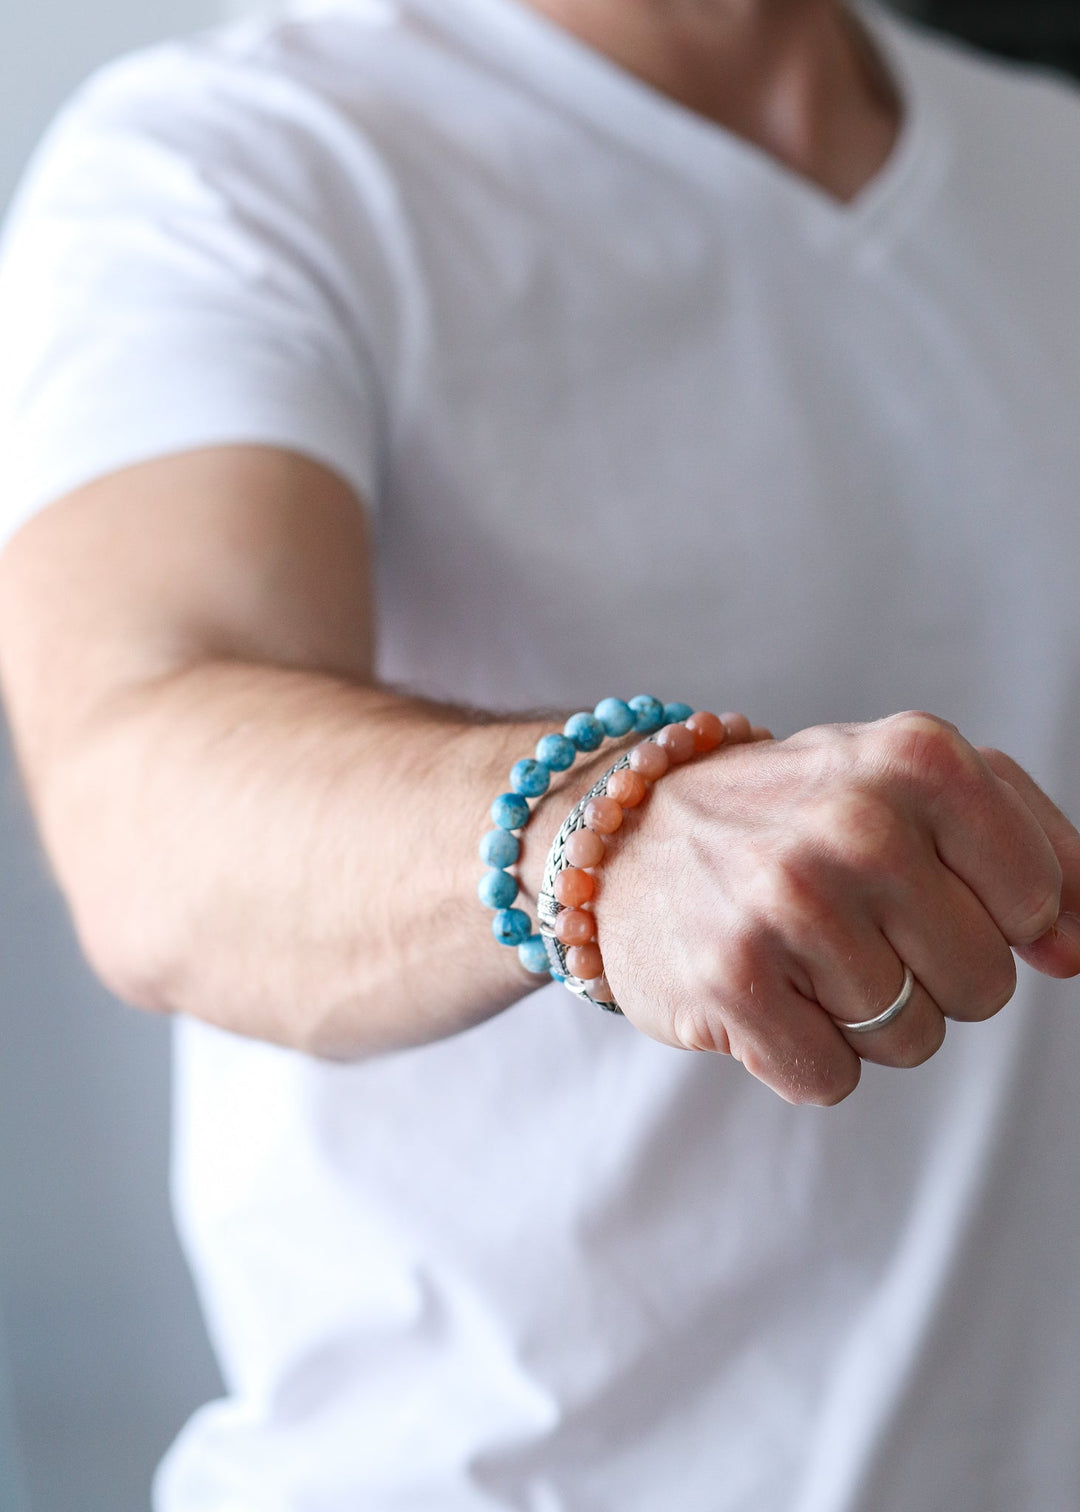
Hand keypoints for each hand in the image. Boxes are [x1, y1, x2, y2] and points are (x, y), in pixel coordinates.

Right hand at [598, 712, 1079, 1104]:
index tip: (917, 883)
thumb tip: (1079, 948)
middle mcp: (856, 821)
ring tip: (800, 953)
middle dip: (928, 974)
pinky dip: (803, 1054)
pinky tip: (762, 992)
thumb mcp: (912, 782)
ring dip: (863, 1018)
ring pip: (913, 1041)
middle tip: (850, 922)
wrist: (622, 837)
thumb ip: (1032, 844)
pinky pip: (833, 1079)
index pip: (1036, 901)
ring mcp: (789, 900)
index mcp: (917, 757)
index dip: (987, 914)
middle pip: (983, 985)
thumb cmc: (790, 814)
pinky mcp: (732, 980)